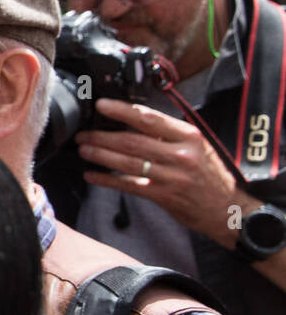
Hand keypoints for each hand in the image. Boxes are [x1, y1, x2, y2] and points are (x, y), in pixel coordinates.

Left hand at [75, 98, 240, 240]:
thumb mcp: (197, 146)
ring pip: (127, 162)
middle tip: (83, 134)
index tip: (101, 105)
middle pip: (132, 141)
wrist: (230, 209)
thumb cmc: (210, 174)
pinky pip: (129, 185)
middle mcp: (180, 154)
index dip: (122, 111)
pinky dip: (107, 180)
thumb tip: (134, 119)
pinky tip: (92, 175)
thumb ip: (169, 134)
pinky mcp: (164, 195)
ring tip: (83, 150)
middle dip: (102, 137)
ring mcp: (172, 176)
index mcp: (188, 136)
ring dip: (100, 155)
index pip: (149, 118)